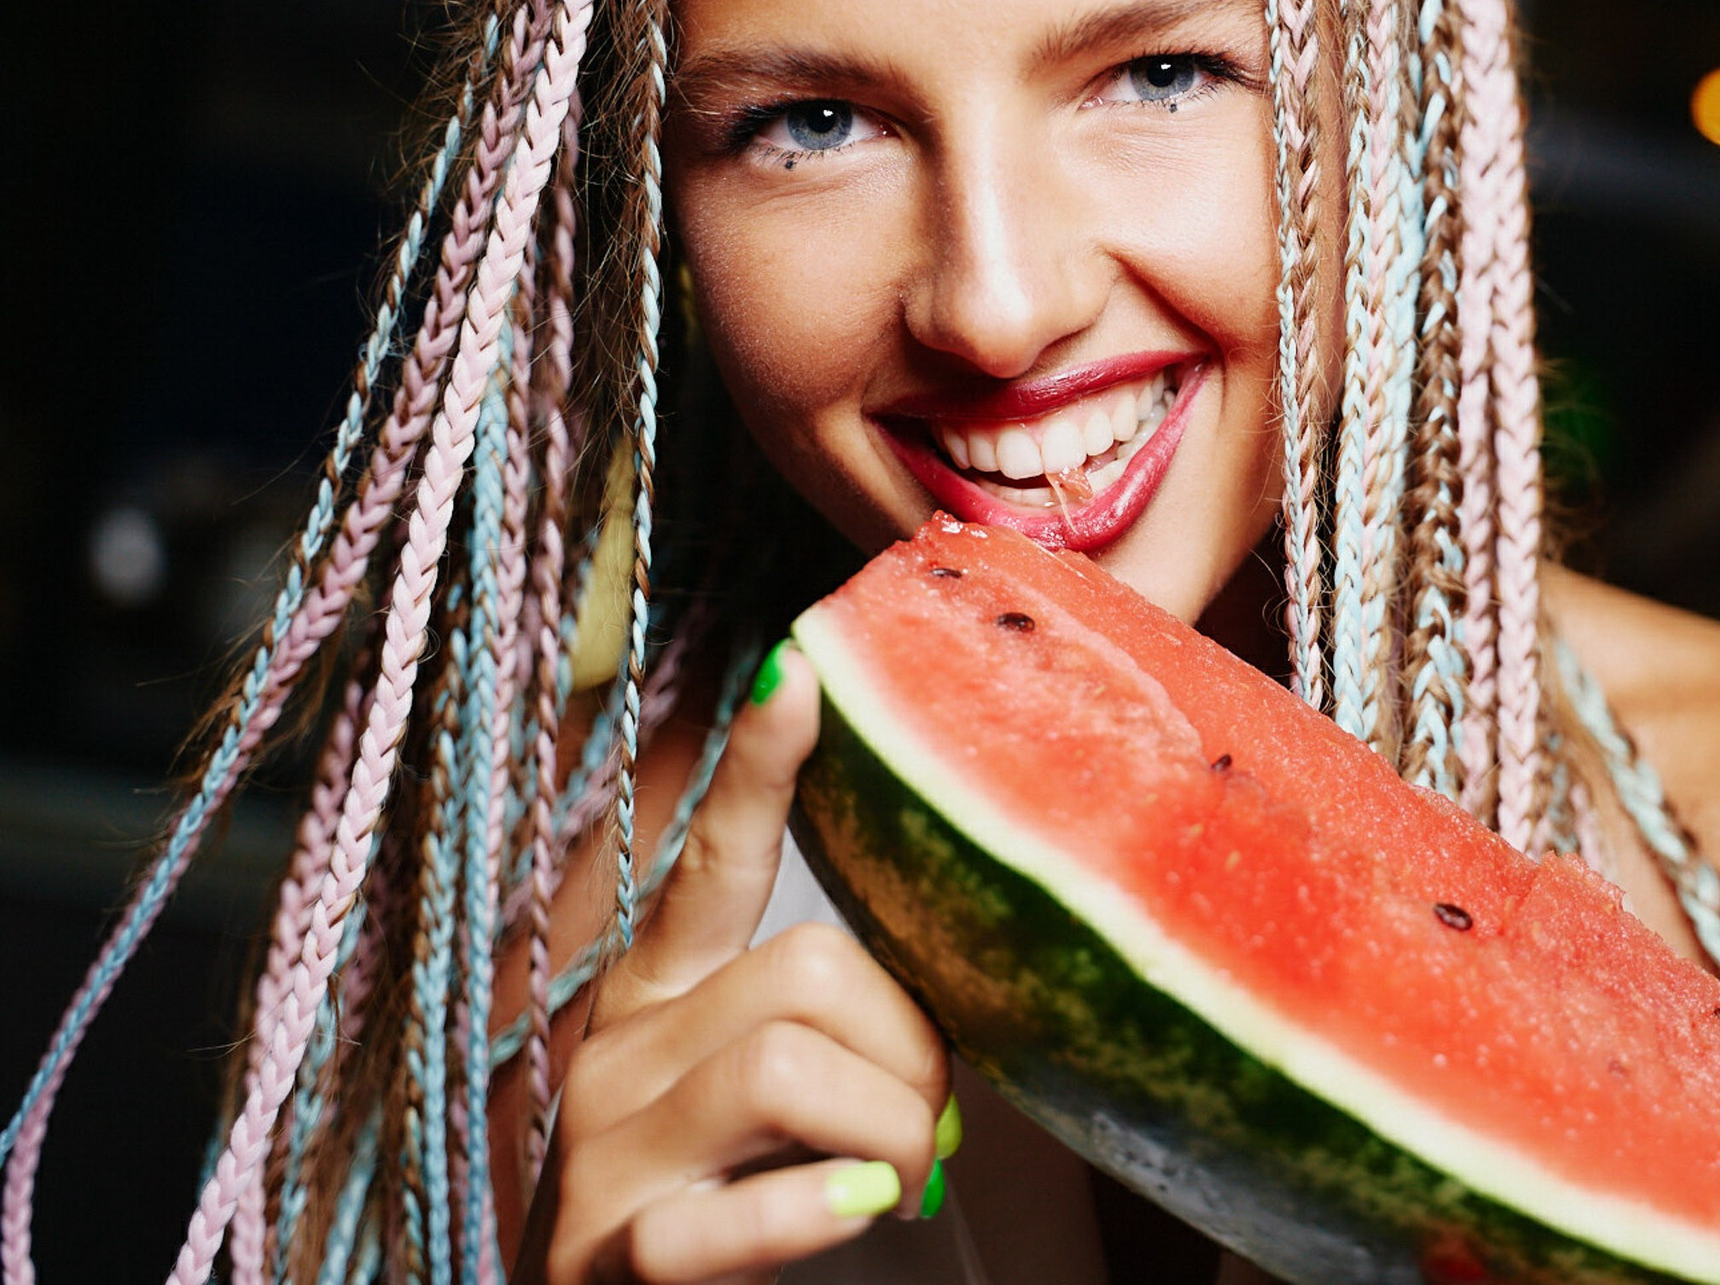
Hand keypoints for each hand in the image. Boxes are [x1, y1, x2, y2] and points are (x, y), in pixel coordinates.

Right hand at [520, 644, 953, 1282]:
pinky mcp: (608, 1248)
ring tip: (904, 1182)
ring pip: (785, 1064)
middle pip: (805, 969)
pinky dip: (814, 1211)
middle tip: (934, 1128)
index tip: (799, 666)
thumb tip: (941, 1029)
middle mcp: (619, 1047)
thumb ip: (820, 1038)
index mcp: (657, 993)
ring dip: (890, 1129)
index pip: (713, 860)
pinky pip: (727, 1214)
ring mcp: (603, 1147)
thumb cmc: (699, 1213)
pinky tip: (857, 1209)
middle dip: (908, 1046)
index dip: (757, 765)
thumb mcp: (744, 1104)